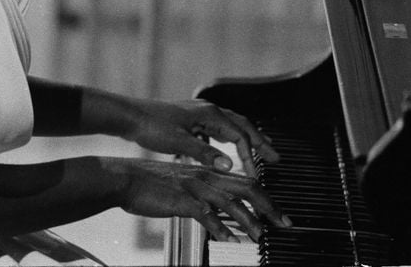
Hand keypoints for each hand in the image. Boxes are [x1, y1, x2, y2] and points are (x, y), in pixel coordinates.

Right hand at [104, 157, 291, 243]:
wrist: (126, 178)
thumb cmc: (152, 184)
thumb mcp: (183, 186)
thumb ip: (204, 196)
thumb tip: (221, 213)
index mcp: (208, 172)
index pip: (246, 181)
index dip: (266, 197)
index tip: (278, 214)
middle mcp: (206, 176)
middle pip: (247, 188)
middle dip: (269, 207)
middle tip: (284, 223)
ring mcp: (195, 187)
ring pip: (231, 202)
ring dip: (249, 220)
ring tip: (260, 236)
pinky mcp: (181, 199)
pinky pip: (206, 214)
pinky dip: (220, 227)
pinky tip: (228, 239)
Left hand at [119, 98, 279, 174]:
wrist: (129, 116)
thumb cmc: (151, 126)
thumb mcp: (179, 142)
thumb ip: (205, 154)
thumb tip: (229, 166)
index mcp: (209, 115)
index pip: (240, 136)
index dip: (252, 155)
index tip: (259, 173)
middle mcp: (207, 111)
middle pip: (242, 126)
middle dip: (260, 142)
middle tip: (275, 158)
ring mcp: (199, 114)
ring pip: (231, 126)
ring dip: (245, 140)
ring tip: (257, 152)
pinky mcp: (190, 120)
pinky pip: (217, 129)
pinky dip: (227, 139)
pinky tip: (223, 150)